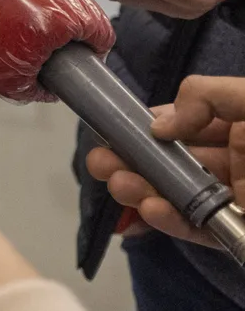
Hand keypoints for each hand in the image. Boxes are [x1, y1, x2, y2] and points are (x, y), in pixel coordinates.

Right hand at [84, 74, 244, 246]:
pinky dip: (169, 222)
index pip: (178, 124)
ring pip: (174, 197)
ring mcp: (230, 201)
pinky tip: (150, 209)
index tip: (116, 127)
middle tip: (100, 161)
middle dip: (129, 162)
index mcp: (235, 128)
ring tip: (120, 185)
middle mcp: (230, 164)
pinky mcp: (235, 235)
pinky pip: (196, 231)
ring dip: (140, 191)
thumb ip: (205, 95)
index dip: (143, 126)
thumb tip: (160, 125)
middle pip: (168, 164)